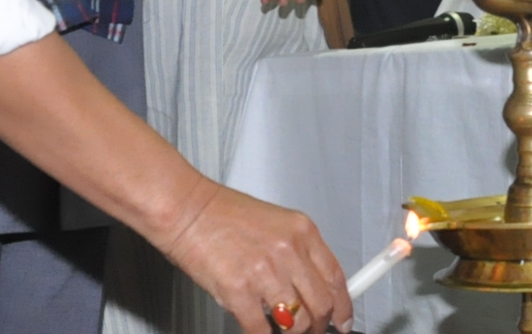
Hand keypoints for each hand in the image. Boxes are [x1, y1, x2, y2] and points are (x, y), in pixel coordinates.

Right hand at [151, 179, 350, 333]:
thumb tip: (311, 286)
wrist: (186, 210)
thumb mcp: (275, 224)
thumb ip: (297, 253)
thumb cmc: (223, 215)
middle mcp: (289, 251)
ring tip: (284, 331)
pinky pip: (261, 330)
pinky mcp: (239, 291)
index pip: (336, 278)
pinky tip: (260, 331)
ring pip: (297, 323)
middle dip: (319, 326)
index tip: (344, 321)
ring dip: (292, 333)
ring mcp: (265, 273)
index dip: (344, 307)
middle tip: (312, 331)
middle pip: (322, 305)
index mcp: (302, 231)